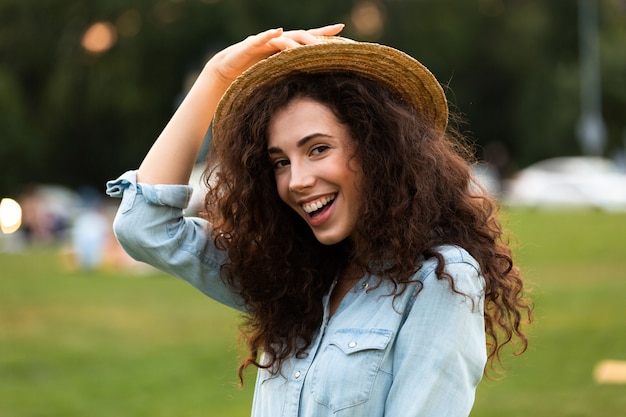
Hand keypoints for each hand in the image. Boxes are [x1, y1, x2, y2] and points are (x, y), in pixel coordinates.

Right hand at [208, 24, 344, 85]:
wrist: (226, 72)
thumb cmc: (252, 74)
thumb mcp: (276, 76)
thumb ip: (291, 75)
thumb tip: (312, 86)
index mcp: (285, 49)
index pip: (307, 40)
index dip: (324, 35)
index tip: (342, 29)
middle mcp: (277, 42)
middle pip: (300, 35)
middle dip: (317, 36)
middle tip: (334, 38)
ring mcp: (264, 42)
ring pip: (284, 37)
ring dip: (298, 38)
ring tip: (312, 40)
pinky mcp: (249, 46)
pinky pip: (259, 39)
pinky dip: (268, 35)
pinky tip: (277, 31)